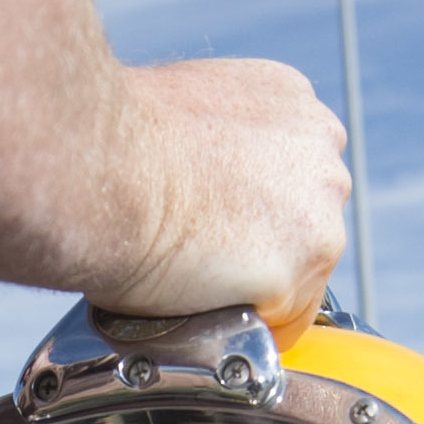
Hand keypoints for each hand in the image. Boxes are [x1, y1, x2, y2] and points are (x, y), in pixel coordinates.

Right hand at [83, 58, 346, 329]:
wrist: (101, 164)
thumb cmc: (118, 137)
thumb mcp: (189, 106)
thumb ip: (222, 142)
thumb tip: (204, 174)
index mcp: (293, 101)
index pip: (298, 170)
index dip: (258, 203)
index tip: (226, 218)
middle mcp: (322, 152)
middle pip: (309, 222)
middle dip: (266, 243)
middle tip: (207, 253)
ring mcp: (318, 215)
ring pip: (302, 275)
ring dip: (260, 286)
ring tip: (200, 281)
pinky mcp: (294, 273)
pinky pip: (282, 320)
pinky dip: (249, 322)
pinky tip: (207, 306)